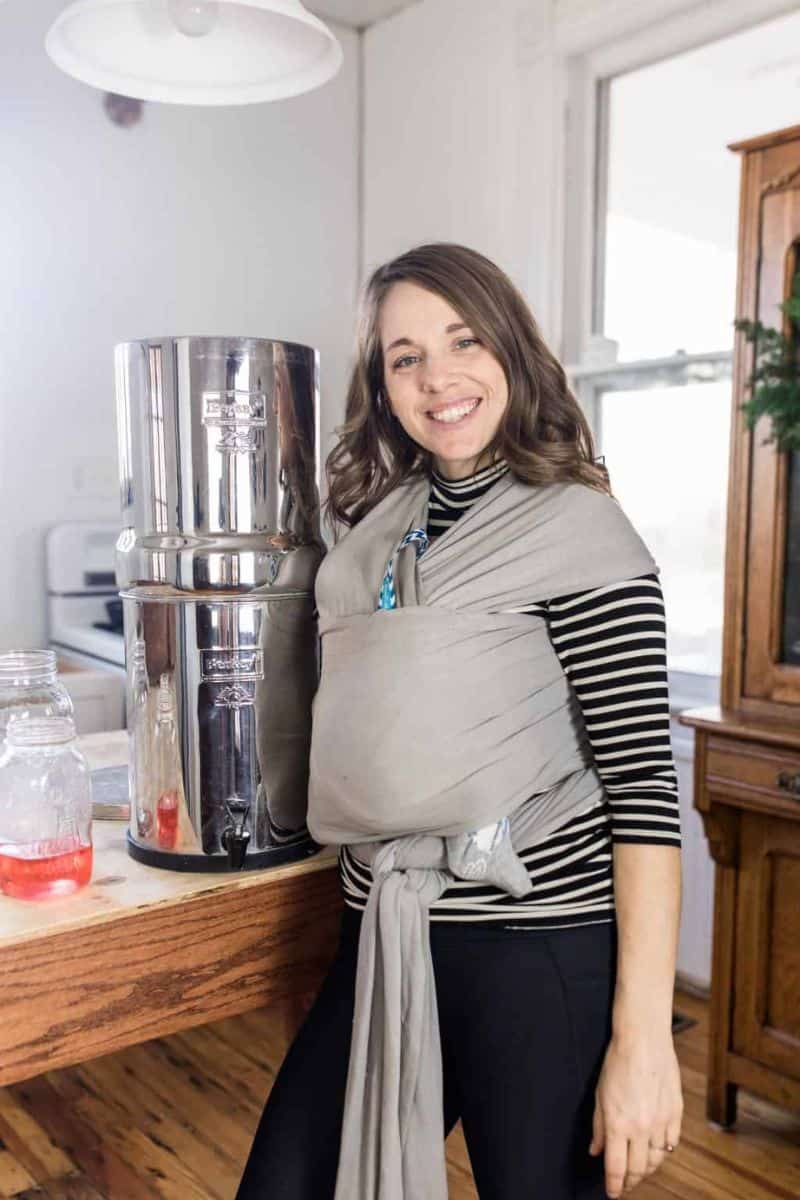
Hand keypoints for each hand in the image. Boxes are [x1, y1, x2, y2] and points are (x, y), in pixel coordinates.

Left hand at [588, 1031, 682, 1196]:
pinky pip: (672, 1143)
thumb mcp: (600, 1095)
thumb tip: (596, 1151)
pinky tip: (657, 1150)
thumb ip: (598, 1127)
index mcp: (618, 1125)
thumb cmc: (617, 1063)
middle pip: (639, 1169)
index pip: (616, 1168)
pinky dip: (664, 1151)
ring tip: (640, 1169)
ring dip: (648, 1169)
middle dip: (631, 1182)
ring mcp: (661, 1122)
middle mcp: (640, 1128)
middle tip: (625, 1185)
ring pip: (657, 1160)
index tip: (613, 1193)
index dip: (614, 1185)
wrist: (644, 1040)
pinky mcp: (676, 1113)